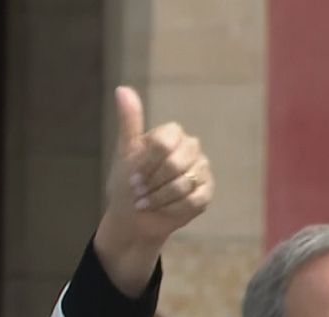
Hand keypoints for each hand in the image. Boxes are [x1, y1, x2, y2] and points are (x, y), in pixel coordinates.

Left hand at [94, 85, 213, 294]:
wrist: (133, 216)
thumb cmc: (128, 182)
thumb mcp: (125, 152)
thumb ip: (129, 121)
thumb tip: (121, 89)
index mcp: (173, 134)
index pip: (164, 143)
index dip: (146, 164)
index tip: (133, 175)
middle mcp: (191, 148)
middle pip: (174, 163)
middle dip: (152, 183)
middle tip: (139, 192)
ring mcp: (202, 170)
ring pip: (184, 183)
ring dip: (158, 197)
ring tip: (146, 202)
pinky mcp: (207, 192)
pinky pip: (193, 199)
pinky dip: (172, 208)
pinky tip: (161, 209)